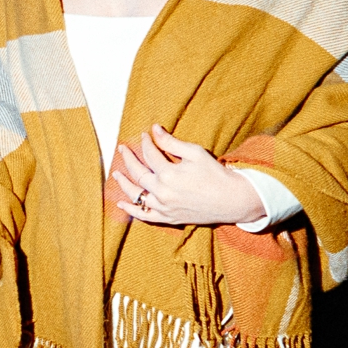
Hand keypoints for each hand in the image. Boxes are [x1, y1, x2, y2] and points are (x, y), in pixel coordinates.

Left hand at [113, 125, 265, 225]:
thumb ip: (171, 143)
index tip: (144, 135)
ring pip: (137, 195)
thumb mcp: (195, 153)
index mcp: (169, 174)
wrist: (231, 200)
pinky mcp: (167, 218)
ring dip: (124, 184)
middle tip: (122, 149)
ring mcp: (163, 207)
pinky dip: (132, 210)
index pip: (150, 155)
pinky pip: (144, 215)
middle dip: (128, 159)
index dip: (145, 143)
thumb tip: (154, 129)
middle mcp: (162, 192)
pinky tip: (122, 203)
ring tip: (116, 174)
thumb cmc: (215, 174)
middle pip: (138, 174)